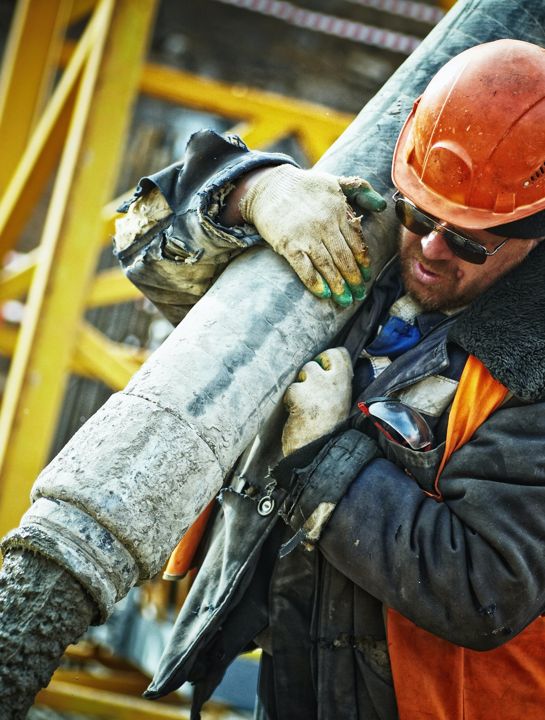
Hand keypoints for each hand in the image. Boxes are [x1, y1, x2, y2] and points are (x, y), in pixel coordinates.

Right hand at [239, 165, 385, 305]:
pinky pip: (304, 268)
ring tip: (345, 300)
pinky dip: (314, 282)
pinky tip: (324, 293)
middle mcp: (325, 224)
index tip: (366, 277)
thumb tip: (382, 205)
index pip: (357, 242)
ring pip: (327, 266)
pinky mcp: (288, 244)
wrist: (269, 186)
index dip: (363, 262)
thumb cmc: (305, 186)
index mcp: (339, 210)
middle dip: (354, 279)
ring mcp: (306, 235)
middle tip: (359, 295)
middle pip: (344, 258)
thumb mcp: (336, 181)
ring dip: (338, 285)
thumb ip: (361, 190)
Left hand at [282, 347, 352, 456]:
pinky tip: (295, 414)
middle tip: (310, 390)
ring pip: (304, 372)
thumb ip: (335, 386)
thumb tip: (324, 369)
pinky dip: (290, 400)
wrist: (319, 454)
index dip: (328, 359)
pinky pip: (291, 389)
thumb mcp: (341, 404)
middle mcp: (333, 381)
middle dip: (311, 371)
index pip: (339, 354)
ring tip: (303, 406)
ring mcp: (317, 386)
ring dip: (300, 387)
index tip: (323, 371)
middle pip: (320, 359)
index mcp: (345, 384)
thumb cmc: (328, 431)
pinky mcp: (299, 394)